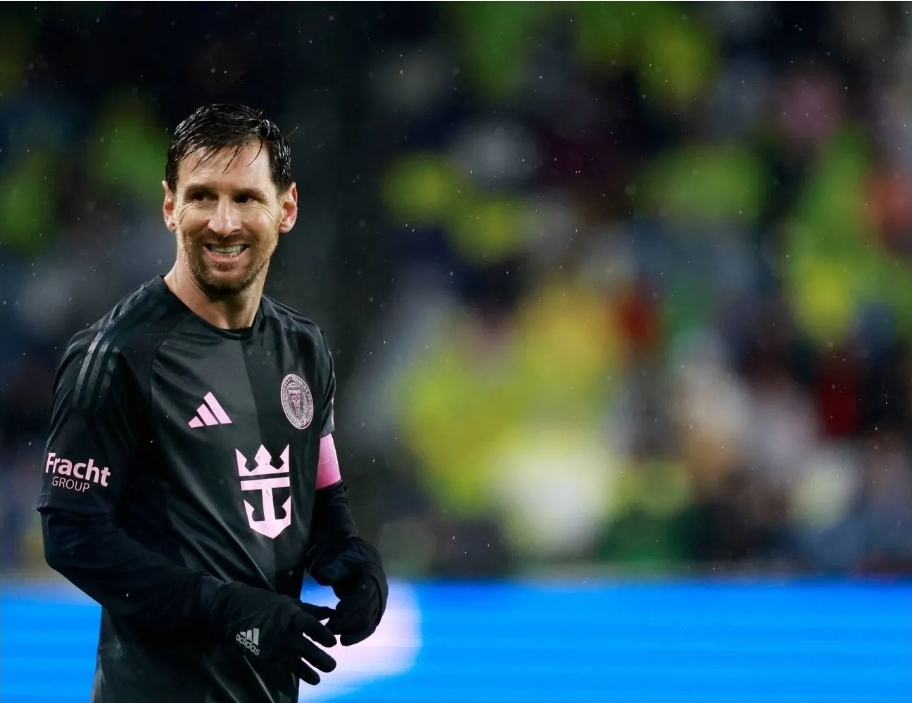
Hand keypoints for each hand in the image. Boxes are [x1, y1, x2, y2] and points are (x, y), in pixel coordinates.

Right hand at [211, 581, 336, 685]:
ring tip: (317, 680)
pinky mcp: (259, 657)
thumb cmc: (265, 603)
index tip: (333, 643)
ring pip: (292, 663)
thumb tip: (332, 612)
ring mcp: (271, 646)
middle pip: (305, 648)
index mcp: (291, 615)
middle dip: (319, 659)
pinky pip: (272, 673)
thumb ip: (311, 609)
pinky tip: (291, 691)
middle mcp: (283, 632)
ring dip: (305, 673)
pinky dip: (282, 683)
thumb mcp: (289, 602)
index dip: (323, 635)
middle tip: (332, 667)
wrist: (233, 608)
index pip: (311, 626)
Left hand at [314, 543, 387, 645]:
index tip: (336, 610)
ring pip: (368, 622)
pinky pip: (369, 628)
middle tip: (329, 626)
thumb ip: (334, 568)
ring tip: (332, 633)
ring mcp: (379, 605)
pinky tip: (344, 641)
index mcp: (373, 577)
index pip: (364, 594)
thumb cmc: (351, 565)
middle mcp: (379, 593)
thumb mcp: (342, 561)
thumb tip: (324, 576)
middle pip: (366, 611)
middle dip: (348, 620)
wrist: (364, 566)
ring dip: (351, 630)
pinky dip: (358, 636)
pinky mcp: (375, 615)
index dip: (352, 604)